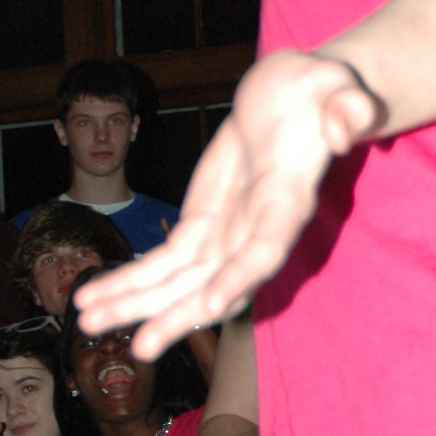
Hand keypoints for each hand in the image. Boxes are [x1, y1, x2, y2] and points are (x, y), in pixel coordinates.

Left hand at [74, 48, 385, 356]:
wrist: (298, 94)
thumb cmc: (320, 88)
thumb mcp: (338, 86)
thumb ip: (347, 108)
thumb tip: (343, 127)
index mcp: (288, 201)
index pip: (265, 249)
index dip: (239, 279)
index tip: (209, 308)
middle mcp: (257, 230)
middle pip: (216, 284)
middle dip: (176, 316)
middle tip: (140, 348)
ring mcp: (227, 233)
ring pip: (180, 282)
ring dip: (135, 303)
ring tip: (87, 322)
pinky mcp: (202, 224)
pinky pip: (163, 261)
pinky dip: (129, 279)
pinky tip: (94, 297)